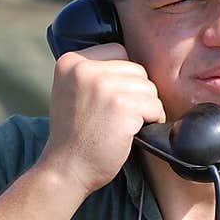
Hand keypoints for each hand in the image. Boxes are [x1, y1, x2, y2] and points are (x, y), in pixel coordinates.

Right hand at [43, 43, 166, 195]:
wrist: (65, 169)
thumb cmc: (73, 136)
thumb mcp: (69, 92)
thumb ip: (91, 73)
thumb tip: (130, 63)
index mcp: (71, 61)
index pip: (119, 51)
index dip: (123, 77)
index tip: (112, 100)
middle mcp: (86, 69)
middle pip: (137, 69)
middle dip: (136, 94)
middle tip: (120, 117)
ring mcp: (104, 87)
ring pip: (148, 88)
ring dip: (145, 109)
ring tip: (125, 125)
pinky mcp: (122, 107)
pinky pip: (154, 107)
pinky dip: (152, 121)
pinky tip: (132, 133)